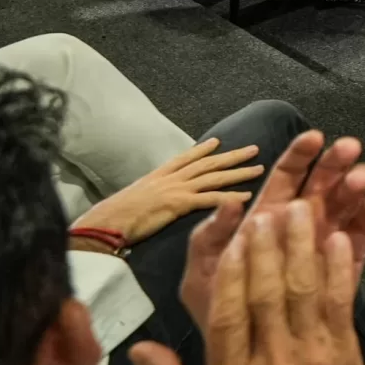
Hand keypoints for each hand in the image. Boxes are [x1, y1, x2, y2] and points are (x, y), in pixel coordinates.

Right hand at [77, 137, 263, 246]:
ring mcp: (176, 189)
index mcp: (157, 175)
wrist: (104, 223)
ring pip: (214, 176)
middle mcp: (170, 178)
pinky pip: (211, 198)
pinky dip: (231, 196)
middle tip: (254, 149)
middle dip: (232, 155)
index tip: (218, 141)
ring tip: (259, 168)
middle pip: (207, 163)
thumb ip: (148, 195)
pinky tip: (247, 196)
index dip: (202, 149)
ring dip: (239, 172)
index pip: (185, 158)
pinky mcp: (179, 204)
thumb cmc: (113, 217)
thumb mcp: (133, 198)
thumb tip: (152, 199)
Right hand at [134, 203, 364, 364]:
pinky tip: (336, 239)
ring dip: (303, 247)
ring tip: (302, 210)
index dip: (231, 274)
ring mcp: (312, 358)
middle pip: (267, 296)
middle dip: (267, 250)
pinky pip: (341, 305)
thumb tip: (140, 348)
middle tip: (267, 211)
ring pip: (305, 292)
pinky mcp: (345, 355)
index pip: (228, 318)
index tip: (232, 239)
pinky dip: (338, 270)